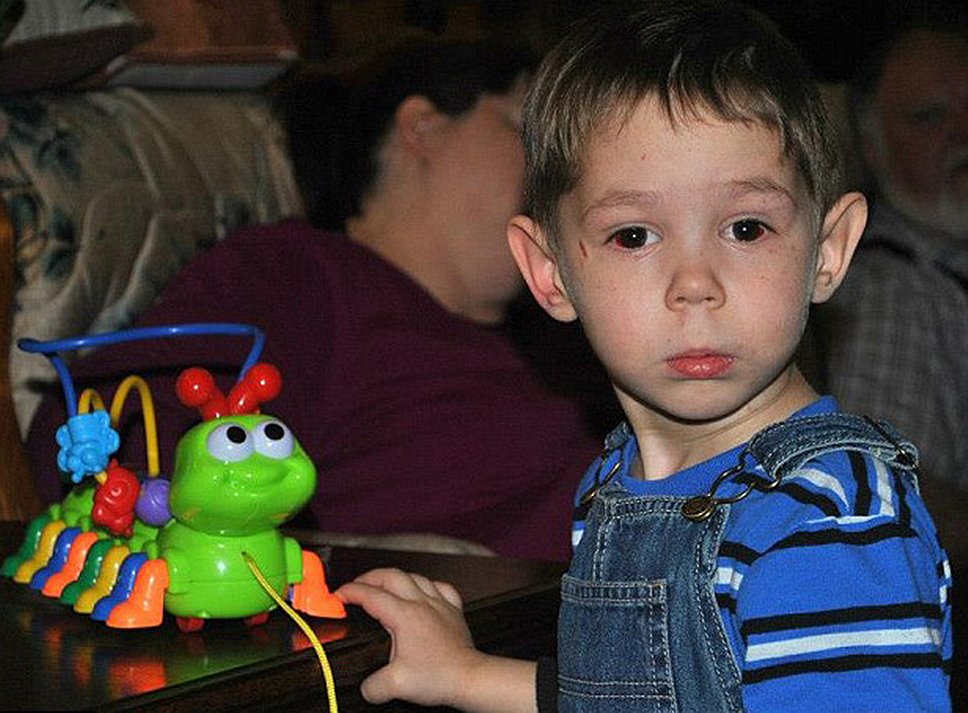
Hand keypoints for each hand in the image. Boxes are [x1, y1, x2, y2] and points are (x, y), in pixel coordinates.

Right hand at [336, 567, 482, 706]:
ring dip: (396, 578)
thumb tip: (366, 688)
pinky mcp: (453, 612)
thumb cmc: (440, 677)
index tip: (338, 595)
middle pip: (391, 576)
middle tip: (356, 585)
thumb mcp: (395, 685)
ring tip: (385, 584)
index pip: (370, 595)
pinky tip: (424, 591)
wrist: (470, 678)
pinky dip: (428, 585)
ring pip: (415, 577)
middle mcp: (422, 604)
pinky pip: (440, 587)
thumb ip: (372, 686)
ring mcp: (439, 604)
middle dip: (368, 577)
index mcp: (404, 615)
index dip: (350, 592)